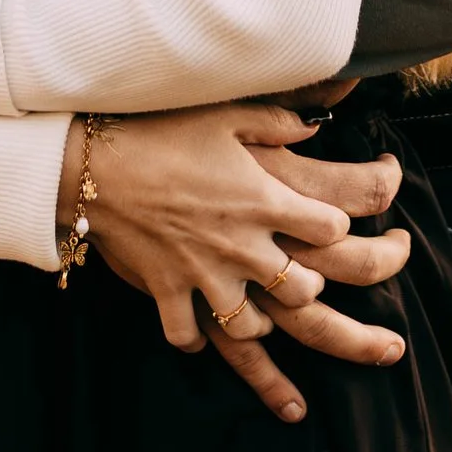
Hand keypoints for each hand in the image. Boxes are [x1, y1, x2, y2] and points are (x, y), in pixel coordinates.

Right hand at [80, 108, 408, 422]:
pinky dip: (197, 341)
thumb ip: (280, 120)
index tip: (355, 214)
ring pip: (256, 326)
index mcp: (265, 199)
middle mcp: (244, 246)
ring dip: (266, 323)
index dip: (354, 220)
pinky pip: (190, 337)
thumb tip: (322, 120)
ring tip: (270, 314)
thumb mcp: (226, 111)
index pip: (334, 226)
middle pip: (306, 290)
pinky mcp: (169, 294)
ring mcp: (207, 277)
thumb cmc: (162, 127)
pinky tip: (203, 337)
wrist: (96, 162)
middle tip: (324, 283)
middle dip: (318, 288)